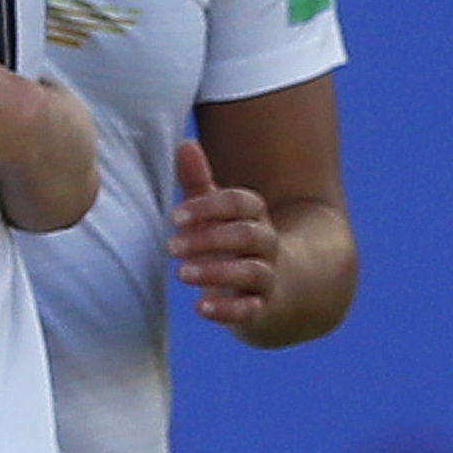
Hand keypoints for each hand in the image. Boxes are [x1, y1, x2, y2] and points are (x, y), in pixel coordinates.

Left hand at [167, 140, 279, 325]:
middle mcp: (266, 245)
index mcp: (254, 217)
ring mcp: (268, 278)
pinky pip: (252, 310)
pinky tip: (201, 308)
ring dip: (216, 271)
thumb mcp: (219, 214)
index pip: (242, 202)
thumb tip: (184, 143)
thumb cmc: (237, 244)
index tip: (175, 217)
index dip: (210, 207)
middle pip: (247, 234)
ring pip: (252, 271)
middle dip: (209, 238)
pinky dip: (228, 310)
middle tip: (170, 246)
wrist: (282, 290)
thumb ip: (200, 183)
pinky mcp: (264, 310)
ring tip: (181, 273)